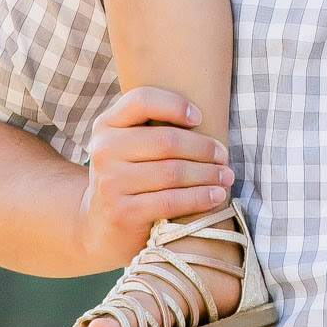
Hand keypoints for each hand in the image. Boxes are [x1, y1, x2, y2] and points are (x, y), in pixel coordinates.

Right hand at [76, 87, 233, 270]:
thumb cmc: (127, 177)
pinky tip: (216, 196)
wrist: (99, 226)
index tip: (200, 117)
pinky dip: (200, 197)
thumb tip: (205, 118)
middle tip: (224, 155)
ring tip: (227, 176)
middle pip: (166, 140)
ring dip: (208, 174)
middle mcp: (104, 150)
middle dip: (203, 148)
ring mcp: (111, 182)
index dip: (175, 105)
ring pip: (173, 172)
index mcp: (106, 126)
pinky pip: (171, 201)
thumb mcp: (126, 146)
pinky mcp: (123, 212)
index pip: (142, 100)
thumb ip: (150, 127)